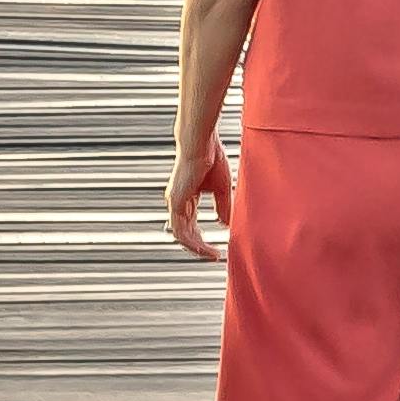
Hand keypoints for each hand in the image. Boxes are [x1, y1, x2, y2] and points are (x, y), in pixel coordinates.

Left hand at [173, 136, 232, 265]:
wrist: (202, 143)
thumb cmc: (211, 157)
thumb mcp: (221, 188)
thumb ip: (223, 207)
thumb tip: (225, 225)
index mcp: (186, 198)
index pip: (191, 226)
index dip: (203, 240)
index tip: (217, 250)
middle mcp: (178, 202)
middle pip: (186, 233)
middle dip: (200, 248)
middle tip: (215, 257)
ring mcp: (174, 202)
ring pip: (181, 235)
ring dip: (196, 248)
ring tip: (212, 255)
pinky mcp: (176, 201)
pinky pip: (180, 229)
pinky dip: (192, 241)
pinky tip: (205, 247)